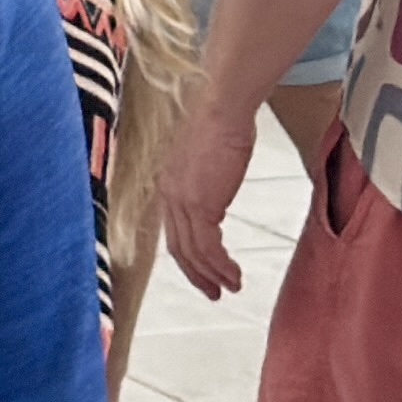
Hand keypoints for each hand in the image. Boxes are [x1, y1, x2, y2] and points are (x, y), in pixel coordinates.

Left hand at [155, 112, 248, 302]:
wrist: (222, 110)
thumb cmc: (220, 126)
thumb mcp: (206, 161)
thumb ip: (204, 183)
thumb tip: (214, 202)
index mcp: (167, 184)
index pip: (173, 231)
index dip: (187, 257)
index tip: (203, 272)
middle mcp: (168, 195)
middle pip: (179, 247)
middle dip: (196, 274)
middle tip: (214, 292)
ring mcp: (182, 200)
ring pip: (195, 252)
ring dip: (214, 274)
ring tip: (232, 287)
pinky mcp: (200, 204)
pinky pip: (209, 247)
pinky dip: (221, 266)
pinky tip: (234, 274)